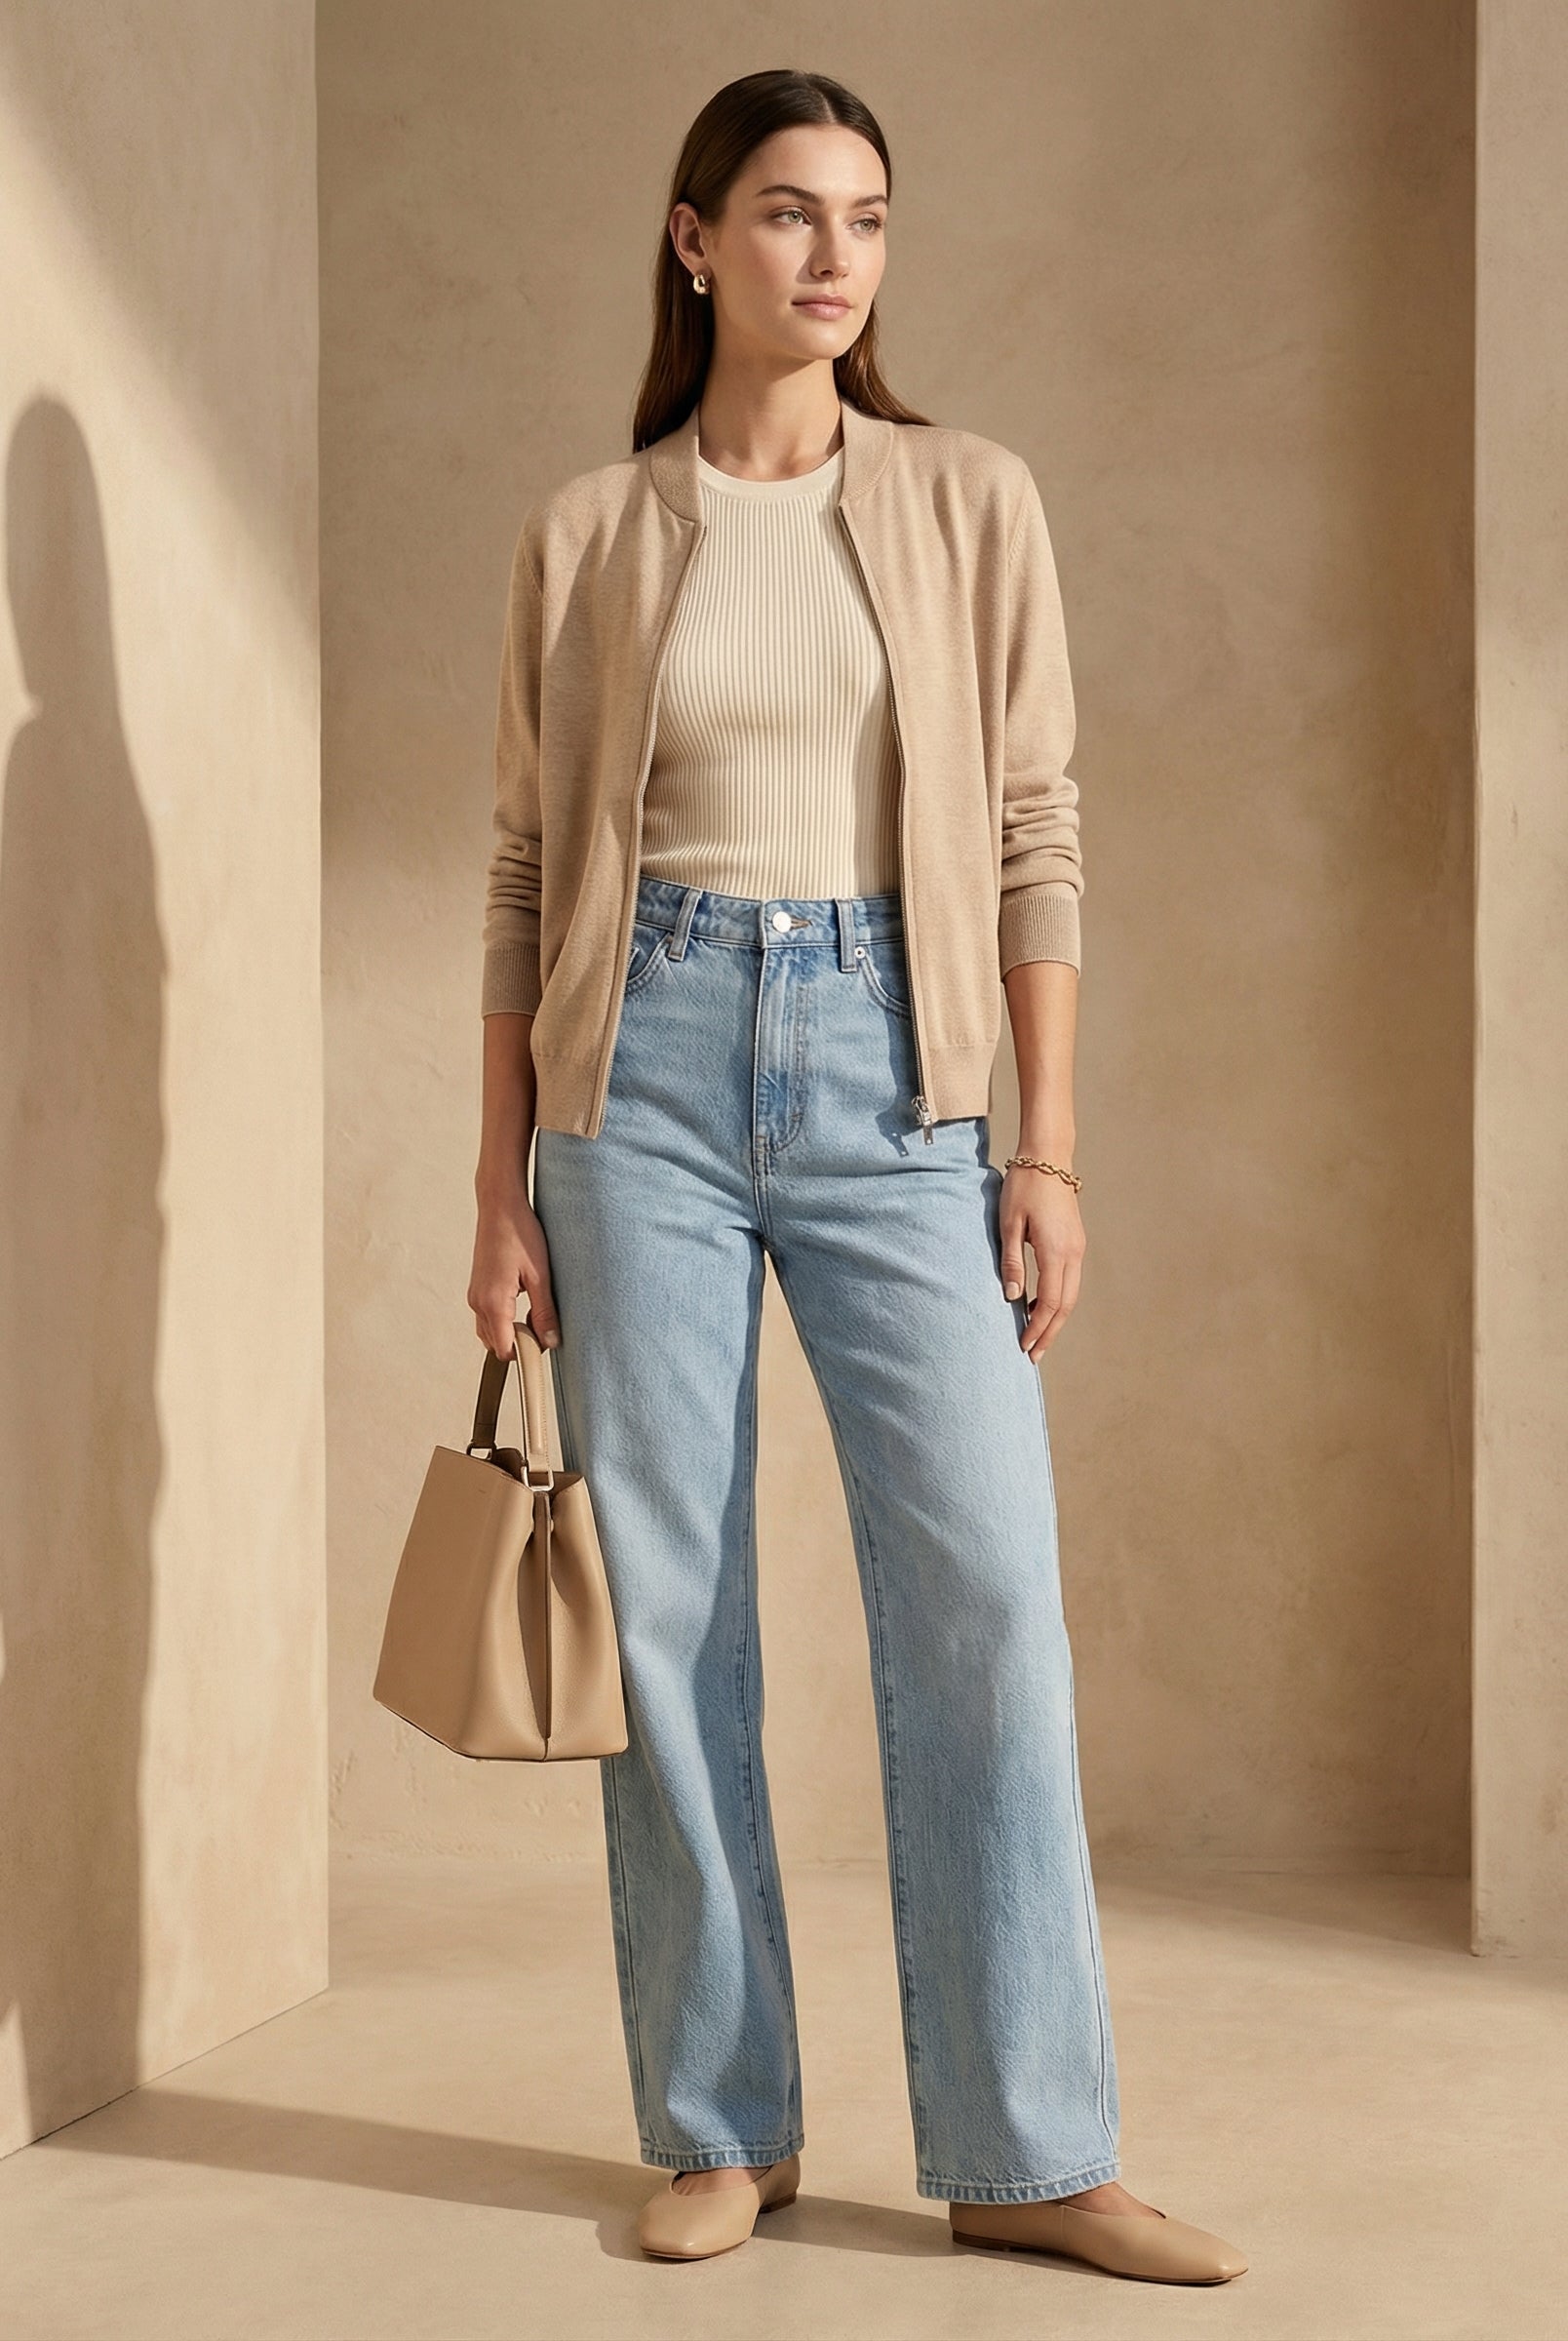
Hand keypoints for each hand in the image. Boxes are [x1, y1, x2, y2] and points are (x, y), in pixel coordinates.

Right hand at [468, 1184, 561, 1357]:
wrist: (500, 1206)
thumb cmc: (521, 1234)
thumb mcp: (540, 1275)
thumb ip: (544, 1312)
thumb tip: (550, 1342)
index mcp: (494, 1303)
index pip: (505, 1349)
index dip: (526, 1352)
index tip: (546, 1342)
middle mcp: (478, 1303)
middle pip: (496, 1344)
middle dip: (519, 1344)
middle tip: (543, 1325)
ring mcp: (475, 1295)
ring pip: (490, 1332)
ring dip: (510, 1332)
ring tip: (535, 1313)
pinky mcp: (477, 1288)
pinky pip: (487, 1317)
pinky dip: (503, 1320)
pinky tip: (523, 1303)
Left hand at [1000, 1164, 1084, 1359]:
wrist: (1048, 1158)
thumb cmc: (1024, 1187)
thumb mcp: (1009, 1224)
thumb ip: (1012, 1262)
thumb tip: (1013, 1298)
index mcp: (1056, 1251)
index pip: (1050, 1303)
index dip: (1038, 1328)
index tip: (1024, 1346)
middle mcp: (1073, 1253)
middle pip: (1066, 1306)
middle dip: (1050, 1332)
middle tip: (1034, 1355)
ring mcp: (1077, 1247)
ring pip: (1071, 1294)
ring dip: (1055, 1318)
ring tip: (1036, 1336)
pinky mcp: (1075, 1242)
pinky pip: (1070, 1280)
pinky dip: (1058, 1299)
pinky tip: (1040, 1305)